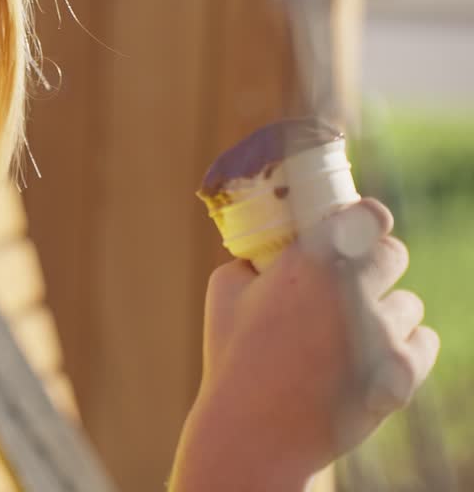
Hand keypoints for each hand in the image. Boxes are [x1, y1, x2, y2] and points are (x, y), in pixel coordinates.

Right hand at [171, 199, 439, 489]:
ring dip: (385, 313)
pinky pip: (423, 342)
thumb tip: (277, 246)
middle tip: (351, 284)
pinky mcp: (402, 374)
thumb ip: (258, 259)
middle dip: (375, 264)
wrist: (254, 432)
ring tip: (348, 337)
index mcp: (308, 263)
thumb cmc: (234, 358)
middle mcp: (351, 293)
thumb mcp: (225, 291)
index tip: (361, 226)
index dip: (368, 218)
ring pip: (408, 304)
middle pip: (394, 254)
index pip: (369, 216)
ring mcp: (382, 336)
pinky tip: (369, 359)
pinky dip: (403, 348)